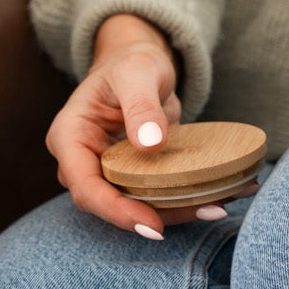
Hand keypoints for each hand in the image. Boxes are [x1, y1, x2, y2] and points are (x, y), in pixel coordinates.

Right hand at [45, 14, 241, 238]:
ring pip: (136, 205)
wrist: (139, 65)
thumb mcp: (137, 73)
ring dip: (176, 211)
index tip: (153, 226)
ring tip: (219, 205)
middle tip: (206, 210)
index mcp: (69, 138)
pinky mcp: (132, 177)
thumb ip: (141, 105)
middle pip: (112, 204)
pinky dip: (183, 199)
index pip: (86, 187)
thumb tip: (150, 144)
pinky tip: (218, 197)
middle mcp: (83, 162)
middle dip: (155, 217)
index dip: (117, 211)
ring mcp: (106, 172)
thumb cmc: (130, 62)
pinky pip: (153, 196)